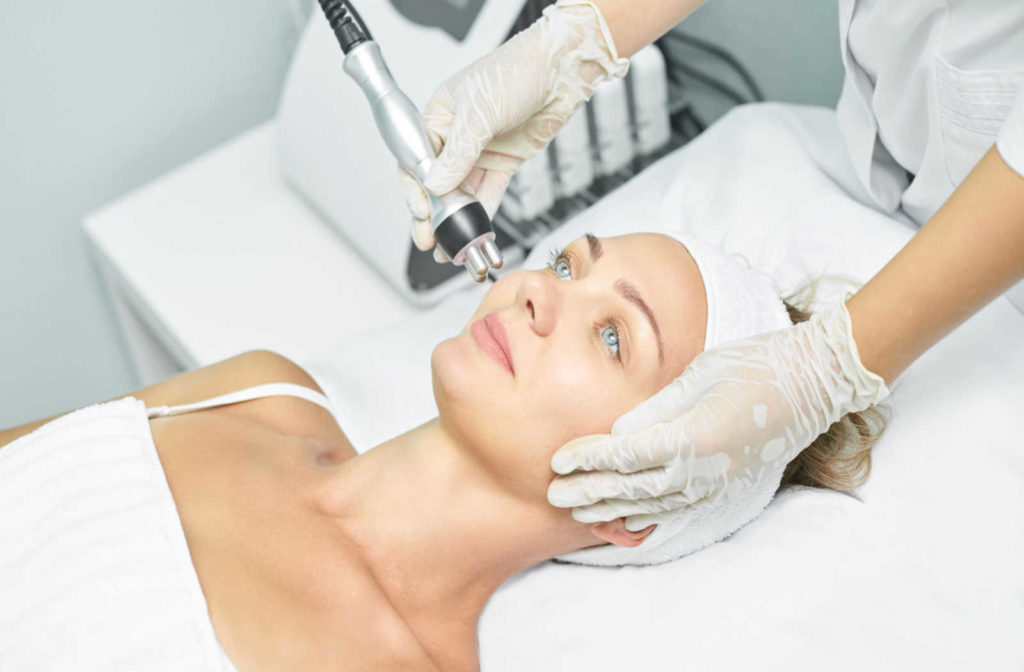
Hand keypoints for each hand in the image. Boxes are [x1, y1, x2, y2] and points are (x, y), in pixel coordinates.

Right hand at [399, 0, 627, 256]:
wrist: (561, 70)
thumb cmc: (516, 71)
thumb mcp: (480, 112)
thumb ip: (457, 154)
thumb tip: (436, 185)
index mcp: (438, 118)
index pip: (416, 159)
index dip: (415, 188)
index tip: (422, 211)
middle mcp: (456, 136)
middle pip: (437, 182)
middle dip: (433, 214)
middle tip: (430, 239)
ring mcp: (480, 150)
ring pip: (463, 192)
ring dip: (457, 219)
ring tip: (453, 245)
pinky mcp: (503, 161)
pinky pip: (488, 192)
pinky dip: (483, 213)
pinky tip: (477, 231)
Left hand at [546, 304, 888, 529]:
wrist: (813, 383)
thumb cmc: (754, 365)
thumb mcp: (696, 375)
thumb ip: (653, 409)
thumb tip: (617, 434)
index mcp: (693, 436)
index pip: (624, 456)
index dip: (587, 460)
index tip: (557, 461)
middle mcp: (704, 471)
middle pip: (631, 487)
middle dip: (588, 491)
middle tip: (553, 495)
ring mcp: (717, 485)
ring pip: (651, 505)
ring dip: (611, 508)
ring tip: (578, 511)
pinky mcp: (726, 489)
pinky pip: (677, 510)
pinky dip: (646, 516)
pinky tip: (624, 520)